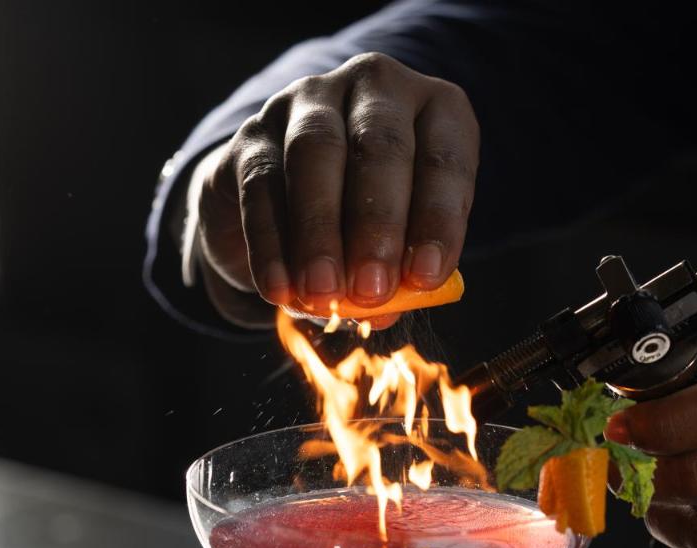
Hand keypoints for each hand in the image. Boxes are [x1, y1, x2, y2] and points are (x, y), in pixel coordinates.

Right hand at [192, 53, 478, 328]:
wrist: (284, 212)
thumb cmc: (364, 229)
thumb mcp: (399, 249)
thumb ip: (398, 277)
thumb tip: (384, 311)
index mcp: (433, 111)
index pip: (444, 158)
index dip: (438, 219)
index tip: (426, 276)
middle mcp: (375, 88)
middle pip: (378, 146)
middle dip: (377, 225)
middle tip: (371, 289)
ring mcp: (309, 102)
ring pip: (315, 153)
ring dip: (321, 230)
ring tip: (325, 293)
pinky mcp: (252, 134)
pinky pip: (262, 184)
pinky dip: (271, 243)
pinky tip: (280, 288)